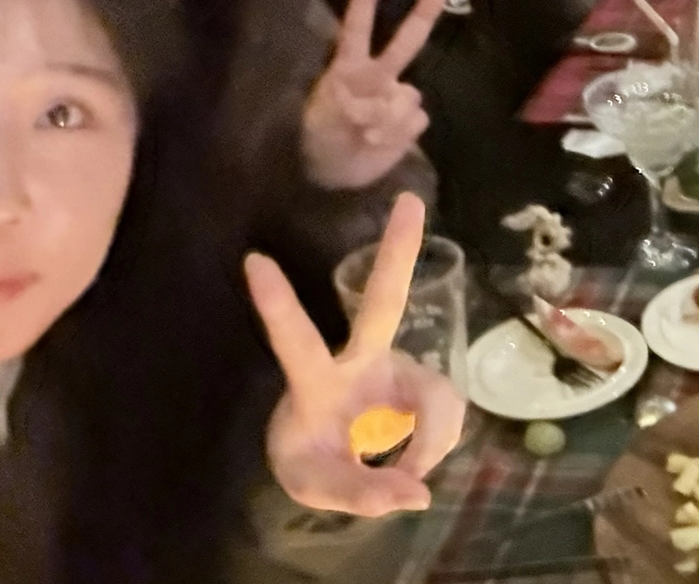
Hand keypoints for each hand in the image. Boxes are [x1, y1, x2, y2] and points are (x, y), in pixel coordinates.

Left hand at [248, 193, 464, 514]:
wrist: (338, 461)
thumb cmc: (312, 458)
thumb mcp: (319, 487)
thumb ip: (362, 494)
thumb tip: (418, 492)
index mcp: (315, 383)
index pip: (294, 342)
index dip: (277, 306)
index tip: (252, 260)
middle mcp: (359, 361)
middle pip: (384, 303)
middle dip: (397, 253)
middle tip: (410, 203)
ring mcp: (394, 367)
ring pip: (436, 394)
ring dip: (430, 441)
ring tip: (407, 477)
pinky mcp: (421, 384)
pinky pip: (447, 413)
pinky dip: (436, 446)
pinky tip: (417, 464)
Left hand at [301, 0, 443, 190]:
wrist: (336, 173)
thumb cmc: (321, 138)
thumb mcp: (322, 121)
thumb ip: (350, 109)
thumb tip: (377, 111)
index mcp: (349, 69)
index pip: (356, 31)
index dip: (363, 4)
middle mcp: (378, 77)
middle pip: (404, 44)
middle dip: (421, 17)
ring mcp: (397, 98)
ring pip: (409, 96)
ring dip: (389, 118)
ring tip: (366, 135)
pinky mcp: (411, 122)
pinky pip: (416, 120)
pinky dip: (399, 134)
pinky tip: (379, 141)